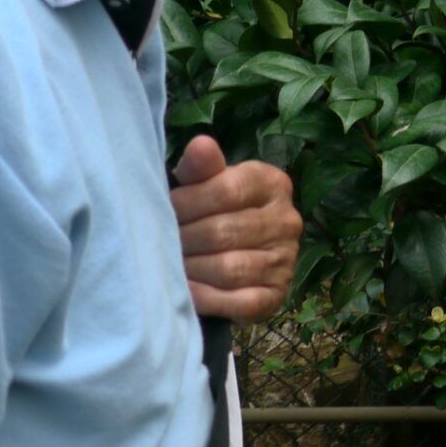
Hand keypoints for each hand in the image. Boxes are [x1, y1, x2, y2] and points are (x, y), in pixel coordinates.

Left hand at [170, 134, 302, 322]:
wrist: (236, 255)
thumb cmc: (214, 212)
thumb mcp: (208, 184)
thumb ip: (201, 168)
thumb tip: (201, 145)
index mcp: (273, 184)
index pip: (229, 190)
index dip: (189, 202)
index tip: (167, 210)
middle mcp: (287, 220)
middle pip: (225, 232)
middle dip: (185, 240)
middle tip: (158, 243)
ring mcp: (286, 260)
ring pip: (231, 268)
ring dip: (192, 270)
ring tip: (170, 266)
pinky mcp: (277, 295)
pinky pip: (240, 301)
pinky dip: (208, 298)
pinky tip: (187, 292)